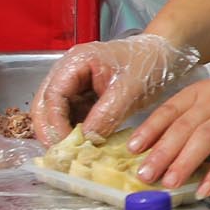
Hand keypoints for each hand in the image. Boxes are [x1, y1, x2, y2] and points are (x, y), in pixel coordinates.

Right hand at [29, 34, 199, 143]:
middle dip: (50, 129)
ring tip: (70, 154)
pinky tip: (82, 146)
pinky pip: (72, 116)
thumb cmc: (148, 64)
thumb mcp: (128, 90)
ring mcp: (75, 84)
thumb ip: (106, 114)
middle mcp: (69, 71)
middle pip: (45, 104)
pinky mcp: (85, 96)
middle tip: (60, 154)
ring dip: (61, 132)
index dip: (54, 122)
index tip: (63, 144)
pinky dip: (74, 131)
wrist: (164, 56)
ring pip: (56, 112)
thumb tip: (86, 138)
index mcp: (76, 62)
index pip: (53, 95)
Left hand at [125, 70, 209, 194]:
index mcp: (202, 91)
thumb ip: (193, 117)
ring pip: (205, 138)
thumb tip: (161, 147)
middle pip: (184, 126)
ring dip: (185, 162)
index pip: (170, 110)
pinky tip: (205, 189)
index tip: (133, 149)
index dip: (150, 129)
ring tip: (169, 184)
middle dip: (162, 152)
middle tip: (145, 175)